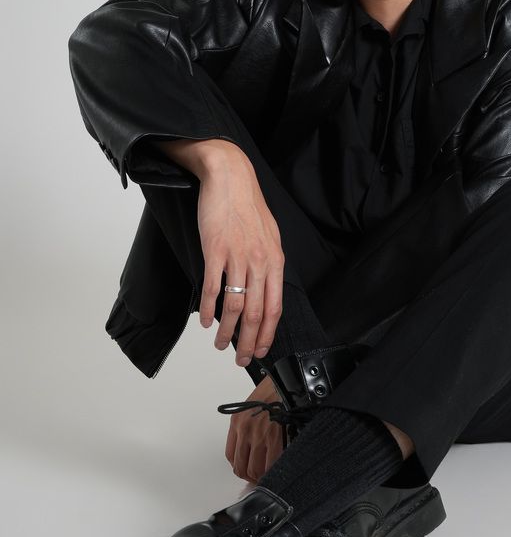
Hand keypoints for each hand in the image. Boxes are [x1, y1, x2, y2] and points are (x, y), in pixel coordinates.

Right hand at [150, 137, 284, 365]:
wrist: (230, 177)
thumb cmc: (248, 206)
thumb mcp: (269, 236)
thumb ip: (268, 264)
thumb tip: (264, 289)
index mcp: (275, 261)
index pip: (275, 307)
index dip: (268, 333)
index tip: (262, 350)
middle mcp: (260, 262)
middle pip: (256, 313)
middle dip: (249, 342)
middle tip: (242, 359)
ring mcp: (237, 257)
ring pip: (235, 306)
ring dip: (227, 331)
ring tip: (221, 344)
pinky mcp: (215, 250)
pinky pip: (213, 287)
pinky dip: (210, 309)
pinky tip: (207, 321)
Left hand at [224, 374, 284, 481]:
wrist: (287, 382)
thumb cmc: (273, 391)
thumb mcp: (251, 406)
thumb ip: (248, 427)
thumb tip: (253, 448)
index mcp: (237, 423)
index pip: (231, 456)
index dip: (240, 468)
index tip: (248, 470)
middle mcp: (244, 430)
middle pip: (241, 467)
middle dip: (250, 477)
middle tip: (259, 478)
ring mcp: (258, 435)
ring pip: (255, 470)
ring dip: (262, 477)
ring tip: (270, 475)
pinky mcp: (274, 437)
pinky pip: (271, 464)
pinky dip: (274, 471)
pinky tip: (279, 469)